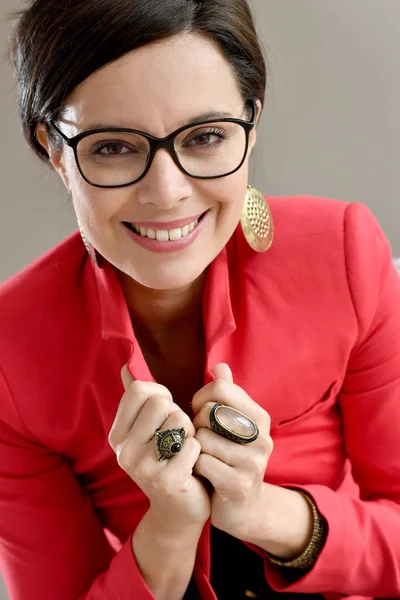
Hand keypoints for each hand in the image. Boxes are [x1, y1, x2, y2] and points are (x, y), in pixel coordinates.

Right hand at [108, 365, 210, 531]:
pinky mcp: (165, 481)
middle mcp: (123, 450)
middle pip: (160, 403)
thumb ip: (138, 398)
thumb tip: (126, 367)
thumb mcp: (149, 429)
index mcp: (117, 434)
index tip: (165, 414)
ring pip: (179, 420)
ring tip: (184, 450)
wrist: (179, 510)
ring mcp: (141, 467)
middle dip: (178, 415)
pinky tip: (192, 466)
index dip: (161, 396)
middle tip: (177, 437)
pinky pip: (193, 444)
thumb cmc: (168, 458)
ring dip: (190, 432)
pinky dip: (198, 450)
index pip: (140, 390)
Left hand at [192, 363, 272, 540]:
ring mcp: (253, 462)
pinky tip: (202, 471)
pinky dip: (195, 465)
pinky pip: (202, 462)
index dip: (201, 398)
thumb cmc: (230, 456)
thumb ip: (227, 394)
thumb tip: (219, 366)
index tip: (199, 412)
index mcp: (259, 416)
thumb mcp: (231, 423)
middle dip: (196, 424)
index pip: (220, 388)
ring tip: (202, 455)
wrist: (242, 506)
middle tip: (201, 438)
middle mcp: (261, 436)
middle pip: (209, 412)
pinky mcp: (239, 484)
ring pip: (203, 438)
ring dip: (195, 447)